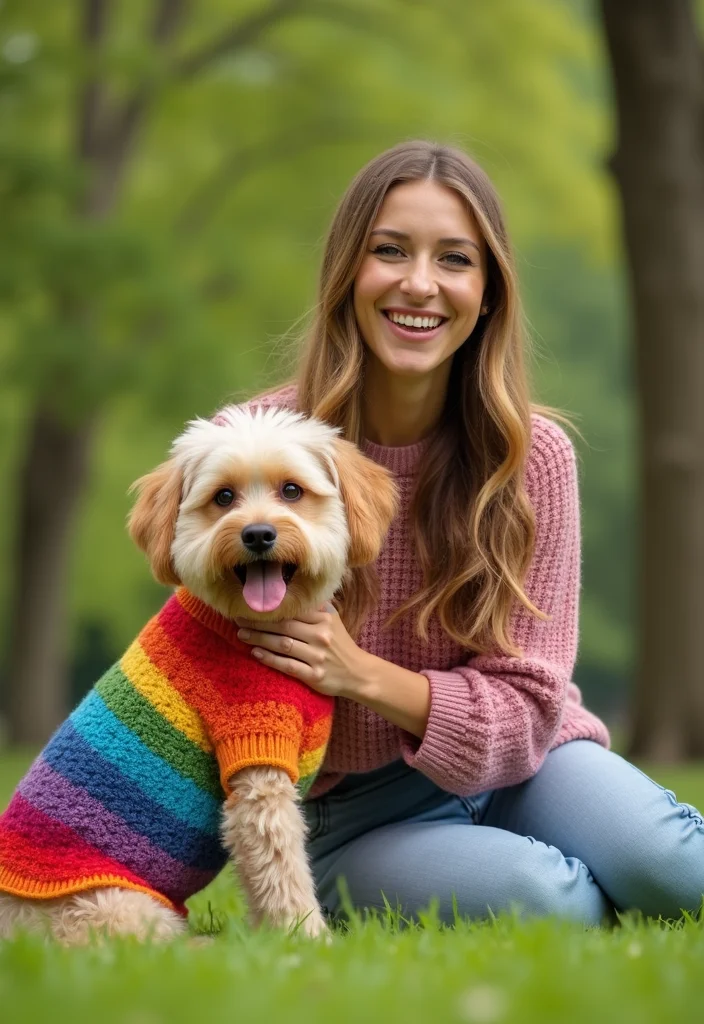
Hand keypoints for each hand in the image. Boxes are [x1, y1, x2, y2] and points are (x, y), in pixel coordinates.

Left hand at [235, 603, 368, 697]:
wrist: (358, 673)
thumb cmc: (340, 645)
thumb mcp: (333, 620)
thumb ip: (315, 606)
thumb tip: (292, 590)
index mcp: (324, 619)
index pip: (292, 611)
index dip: (270, 608)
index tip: (249, 605)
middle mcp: (321, 636)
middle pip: (284, 626)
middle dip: (258, 622)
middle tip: (238, 619)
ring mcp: (318, 657)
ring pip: (283, 645)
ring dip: (259, 638)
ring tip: (241, 634)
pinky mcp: (314, 676)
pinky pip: (287, 666)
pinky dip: (270, 659)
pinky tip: (255, 653)